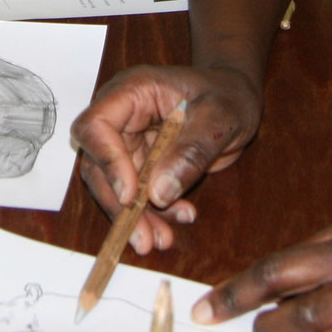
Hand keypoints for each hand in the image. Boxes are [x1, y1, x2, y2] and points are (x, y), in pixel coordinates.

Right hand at [70, 64, 263, 255]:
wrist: (234, 99)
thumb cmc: (227, 95)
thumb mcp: (220, 118)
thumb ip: (191, 152)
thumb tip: (159, 193)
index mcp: (132, 92)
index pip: (96, 125)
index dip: (107, 161)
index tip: (131, 196)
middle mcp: (120, 116)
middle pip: (98, 163)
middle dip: (119, 204)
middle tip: (144, 239)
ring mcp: (127, 141)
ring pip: (113, 186)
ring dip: (134, 217)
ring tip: (163, 239)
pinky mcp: (139, 163)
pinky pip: (135, 194)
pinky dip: (152, 213)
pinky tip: (180, 217)